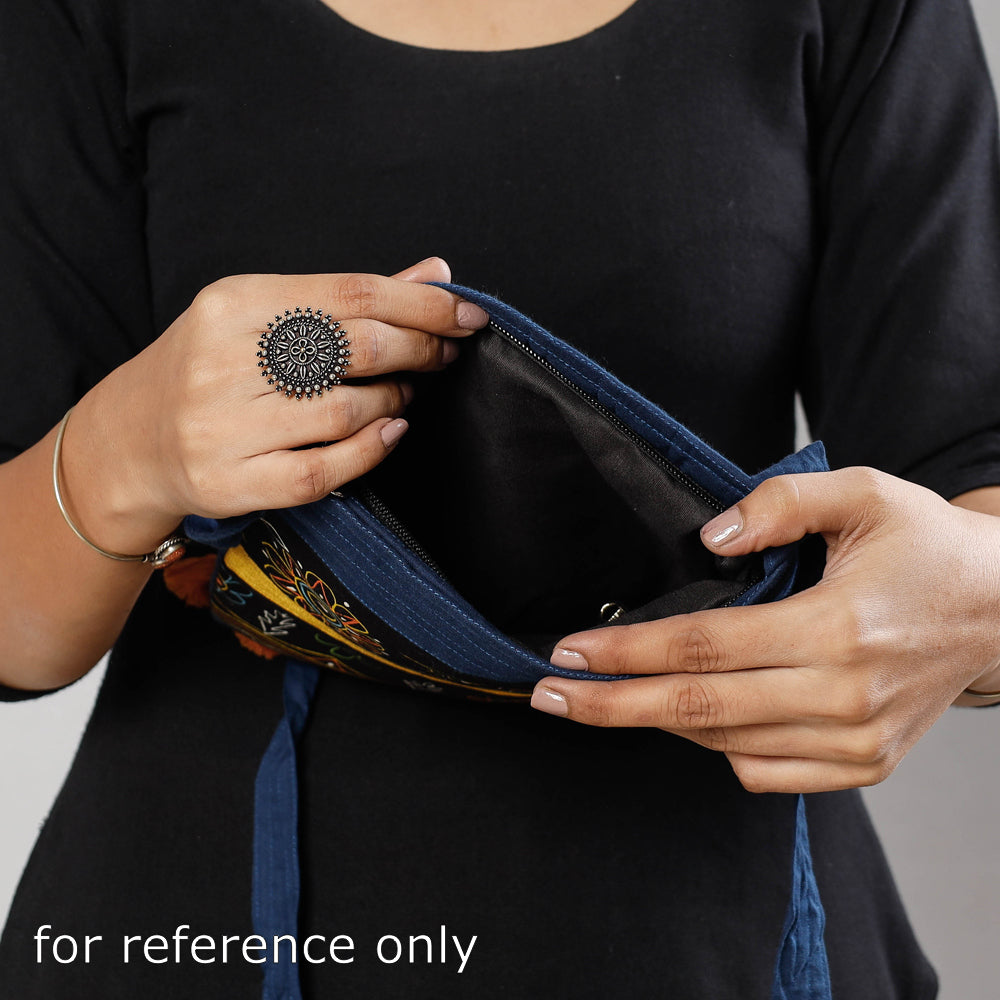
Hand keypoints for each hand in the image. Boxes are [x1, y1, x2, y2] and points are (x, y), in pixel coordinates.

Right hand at [61, 257, 486, 552]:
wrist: (130, 440)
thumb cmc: (211, 369)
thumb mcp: (263, 315)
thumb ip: (349, 298)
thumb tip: (436, 275)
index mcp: (234, 302)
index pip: (351, 293)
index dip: (422, 304)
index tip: (466, 315)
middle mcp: (222, 360)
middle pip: (353, 347)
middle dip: (418, 348)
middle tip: (444, 354)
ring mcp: (223, 426)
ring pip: (343, 410)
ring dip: (393, 399)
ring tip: (404, 393)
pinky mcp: (230, 482)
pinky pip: (324, 470)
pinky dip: (371, 450)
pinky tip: (389, 431)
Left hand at [530, 467, 999, 792]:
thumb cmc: (926, 549)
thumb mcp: (863, 494)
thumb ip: (780, 504)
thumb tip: (710, 539)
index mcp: (839, 627)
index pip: (704, 646)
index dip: (628, 651)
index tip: (570, 652)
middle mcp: (843, 696)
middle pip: (698, 709)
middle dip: (611, 706)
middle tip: (549, 699)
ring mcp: (854, 742)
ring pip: (724, 744)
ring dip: (656, 721)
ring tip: (609, 695)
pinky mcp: (862, 765)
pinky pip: (761, 772)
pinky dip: (716, 746)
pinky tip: (695, 713)